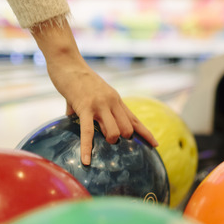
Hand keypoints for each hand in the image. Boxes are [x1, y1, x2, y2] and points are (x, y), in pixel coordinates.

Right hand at [32, 20, 156, 164]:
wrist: (68, 63)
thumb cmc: (76, 78)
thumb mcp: (90, 92)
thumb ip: (86, 105)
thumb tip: (71, 115)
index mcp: (115, 99)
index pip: (135, 119)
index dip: (145, 133)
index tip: (155, 144)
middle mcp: (112, 102)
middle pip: (128, 128)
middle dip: (124, 139)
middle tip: (113, 142)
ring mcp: (100, 105)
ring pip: (114, 131)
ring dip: (110, 139)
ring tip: (102, 141)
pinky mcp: (84, 107)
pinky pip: (88, 132)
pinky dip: (87, 148)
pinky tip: (86, 161)